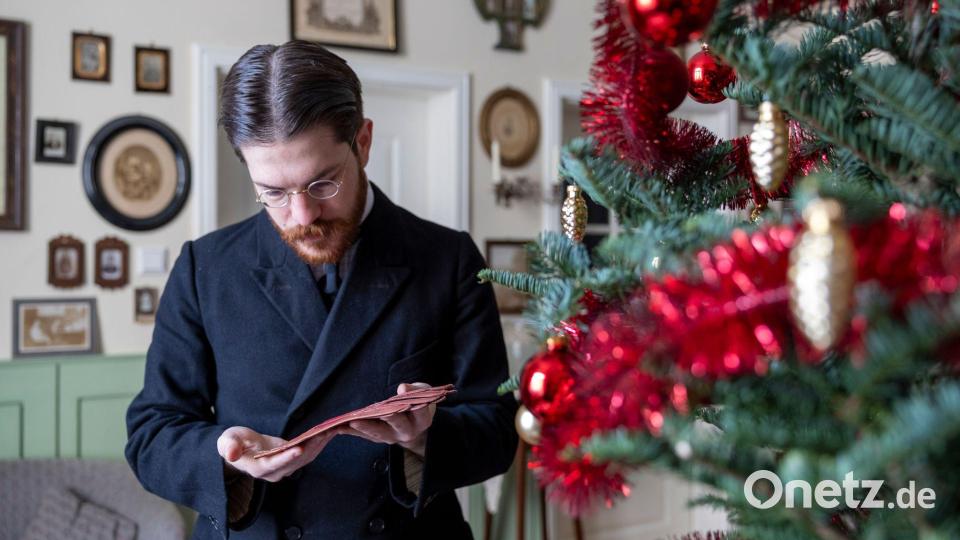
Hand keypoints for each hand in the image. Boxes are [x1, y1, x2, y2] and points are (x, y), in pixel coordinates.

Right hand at [217, 426, 339, 481]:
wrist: (241, 450)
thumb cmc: (234, 443)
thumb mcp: (227, 440)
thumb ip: (229, 446)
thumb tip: (231, 454)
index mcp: (258, 468)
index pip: (274, 464)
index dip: (286, 457)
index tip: (299, 449)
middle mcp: (274, 472)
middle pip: (295, 461)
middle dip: (310, 447)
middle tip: (323, 433)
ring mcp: (285, 468)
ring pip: (305, 458)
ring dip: (318, 444)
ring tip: (330, 429)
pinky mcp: (293, 461)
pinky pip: (308, 454)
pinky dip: (318, 443)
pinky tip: (328, 432)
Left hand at [342, 382, 436, 456]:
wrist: (413, 423)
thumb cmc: (416, 401)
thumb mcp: (422, 392)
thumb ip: (414, 389)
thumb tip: (402, 388)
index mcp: (422, 420)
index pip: (419, 412)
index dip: (412, 401)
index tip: (402, 390)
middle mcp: (408, 432)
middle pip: (396, 425)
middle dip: (384, 418)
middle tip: (378, 411)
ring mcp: (393, 437)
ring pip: (378, 434)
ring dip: (364, 428)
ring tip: (351, 421)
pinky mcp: (379, 438)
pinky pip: (365, 435)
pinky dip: (353, 431)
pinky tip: (341, 427)